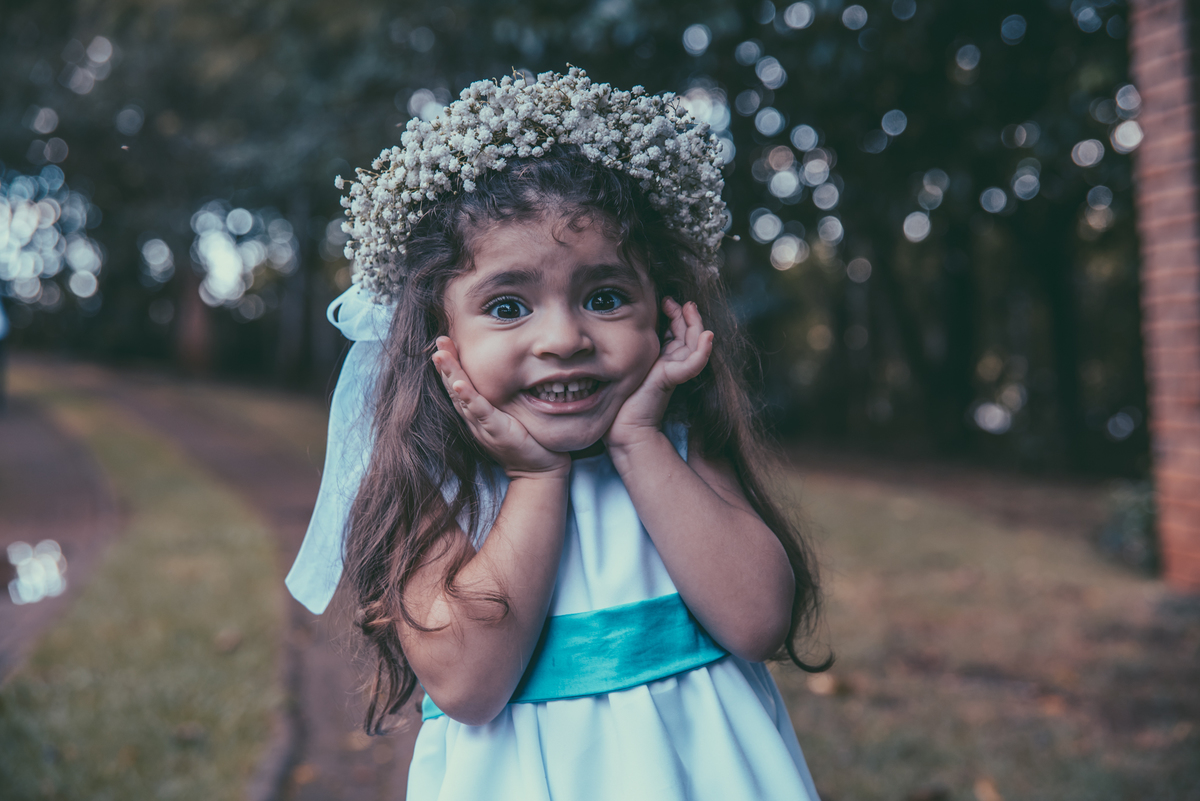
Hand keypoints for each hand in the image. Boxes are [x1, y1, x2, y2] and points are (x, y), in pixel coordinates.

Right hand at [433, 337, 570, 477]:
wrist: (538, 470)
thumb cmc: (526, 440)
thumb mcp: (509, 413)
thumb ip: (502, 397)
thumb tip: (508, 370)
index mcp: (476, 412)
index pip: (458, 384)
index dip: (450, 364)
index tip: (444, 341)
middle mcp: (474, 418)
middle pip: (453, 386)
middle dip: (445, 363)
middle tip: (438, 340)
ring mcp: (482, 425)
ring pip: (462, 396)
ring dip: (450, 374)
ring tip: (440, 355)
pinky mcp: (495, 431)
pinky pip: (479, 412)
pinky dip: (468, 397)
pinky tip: (460, 384)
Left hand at [604, 298, 713, 449]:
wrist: (621, 430)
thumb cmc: (620, 403)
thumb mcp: (628, 367)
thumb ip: (632, 353)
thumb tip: (619, 332)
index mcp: (661, 362)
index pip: (676, 335)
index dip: (676, 317)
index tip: (666, 301)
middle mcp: (670, 365)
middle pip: (689, 336)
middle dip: (687, 316)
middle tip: (680, 301)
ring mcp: (672, 372)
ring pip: (694, 345)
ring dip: (696, 325)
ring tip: (690, 308)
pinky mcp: (670, 379)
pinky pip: (692, 365)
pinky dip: (703, 351)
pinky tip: (708, 337)